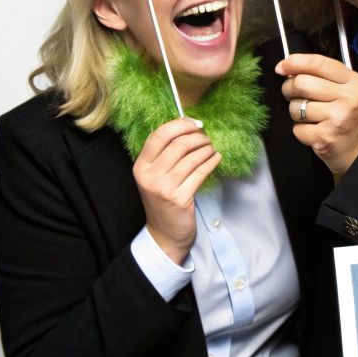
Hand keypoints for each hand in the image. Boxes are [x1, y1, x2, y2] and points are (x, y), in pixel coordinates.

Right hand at [132, 116, 218, 263]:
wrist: (164, 234)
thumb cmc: (162, 200)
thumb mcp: (155, 176)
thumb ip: (164, 155)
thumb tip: (187, 127)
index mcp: (141, 166)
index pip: (159, 135)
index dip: (179, 124)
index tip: (194, 123)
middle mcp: (150, 175)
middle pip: (178, 144)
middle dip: (197, 136)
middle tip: (206, 137)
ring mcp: (164, 188)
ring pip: (191, 157)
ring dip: (206, 149)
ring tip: (211, 148)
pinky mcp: (180, 198)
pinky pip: (200, 173)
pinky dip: (211, 162)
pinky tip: (216, 158)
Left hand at [277, 53, 357, 174]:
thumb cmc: (349, 120)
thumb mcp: (346, 92)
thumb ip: (323, 77)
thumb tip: (288, 67)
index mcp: (354, 82)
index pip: (319, 63)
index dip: (295, 62)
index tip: (281, 67)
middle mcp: (349, 98)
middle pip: (302, 83)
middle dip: (290, 90)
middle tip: (294, 97)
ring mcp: (338, 118)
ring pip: (296, 106)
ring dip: (296, 114)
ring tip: (311, 119)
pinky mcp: (326, 137)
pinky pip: (297, 128)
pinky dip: (301, 131)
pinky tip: (315, 133)